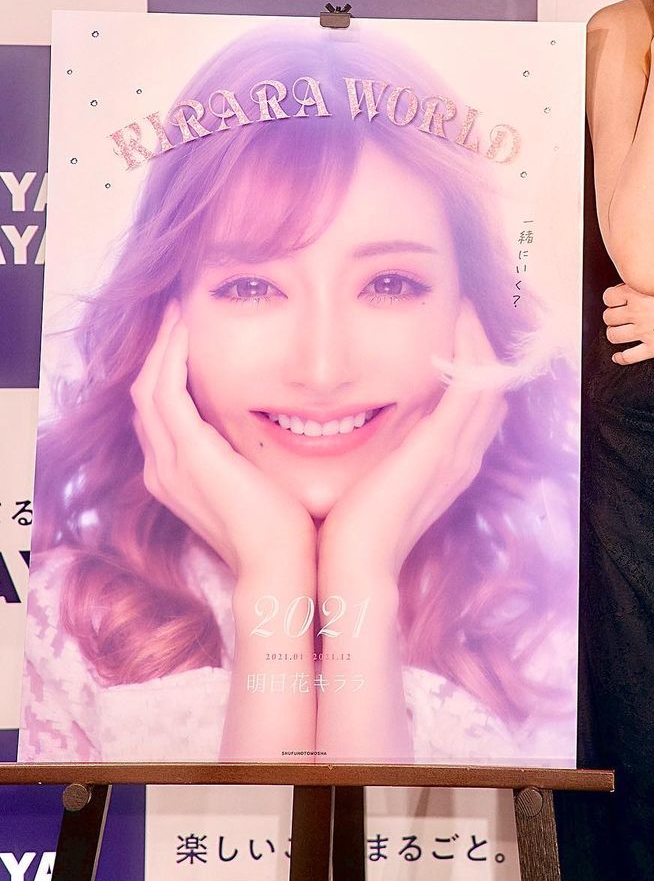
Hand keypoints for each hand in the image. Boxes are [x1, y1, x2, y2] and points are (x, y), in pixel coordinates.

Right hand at [130, 300, 315, 579]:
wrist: (279, 567)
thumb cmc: (282, 533)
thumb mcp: (258, 487)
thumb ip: (248, 461)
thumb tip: (272, 433)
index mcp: (177, 479)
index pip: (159, 415)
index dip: (166, 374)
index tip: (186, 340)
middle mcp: (163, 471)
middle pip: (144, 398)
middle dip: (157, 353)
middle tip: (174, 315)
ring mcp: (172, 464)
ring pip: (148, 389)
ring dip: (161, 347)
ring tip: (176, 313)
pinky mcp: (190, 455)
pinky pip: (166, 393)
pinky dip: (171, 359)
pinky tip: (185, 333)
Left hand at [319, 298, 508, 585]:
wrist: (352, 568)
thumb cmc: (347, 531)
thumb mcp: (369, 481)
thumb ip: (375, 452)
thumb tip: (346, 420)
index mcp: (447, 465)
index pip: (477, 404)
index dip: (471, 365)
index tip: (449, 328)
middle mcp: (463, 457)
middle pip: (493, 389)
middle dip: (482, 347)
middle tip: (464, 306)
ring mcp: (458, 452)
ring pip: (491, 381)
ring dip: (480, 340)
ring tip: (464, 304)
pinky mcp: (443, 446)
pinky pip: (473, 384)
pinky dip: (470, 350)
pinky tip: (456, 319)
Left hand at [604, 263, 653, 363]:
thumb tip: (650, 265)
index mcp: (636, 293)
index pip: (608, 296)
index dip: (612, 298)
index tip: (618, 300)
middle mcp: (635, 312)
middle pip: (608, 317)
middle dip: (612, 316)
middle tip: (619, 317)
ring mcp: (643, 332)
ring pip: (613, 336)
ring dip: (614, 334)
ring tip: (620, 333)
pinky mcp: (653, 348)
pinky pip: (628, 357)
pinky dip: (620, 358)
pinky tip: (619, 356)